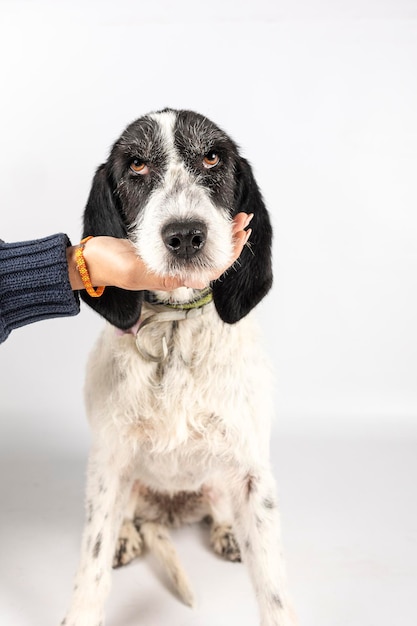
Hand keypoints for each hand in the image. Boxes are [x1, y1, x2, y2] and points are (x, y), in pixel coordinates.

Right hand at [67, 213, 252, 291]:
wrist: (90, 260)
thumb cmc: (110, 265)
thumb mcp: (137, 272)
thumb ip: (166, 279)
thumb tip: (199, 283)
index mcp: (173, 279)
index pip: (211, 270)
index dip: (230, 254)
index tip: (241, 235)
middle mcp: (175, 272)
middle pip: (212, 259)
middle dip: (231, 240)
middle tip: (244, 219)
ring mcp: (170, 262)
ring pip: (204, 250)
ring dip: (221, 235)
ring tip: (235, 218)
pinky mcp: (163, 250)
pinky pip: (191, 244)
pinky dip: (204, 232)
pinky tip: (210, 222)